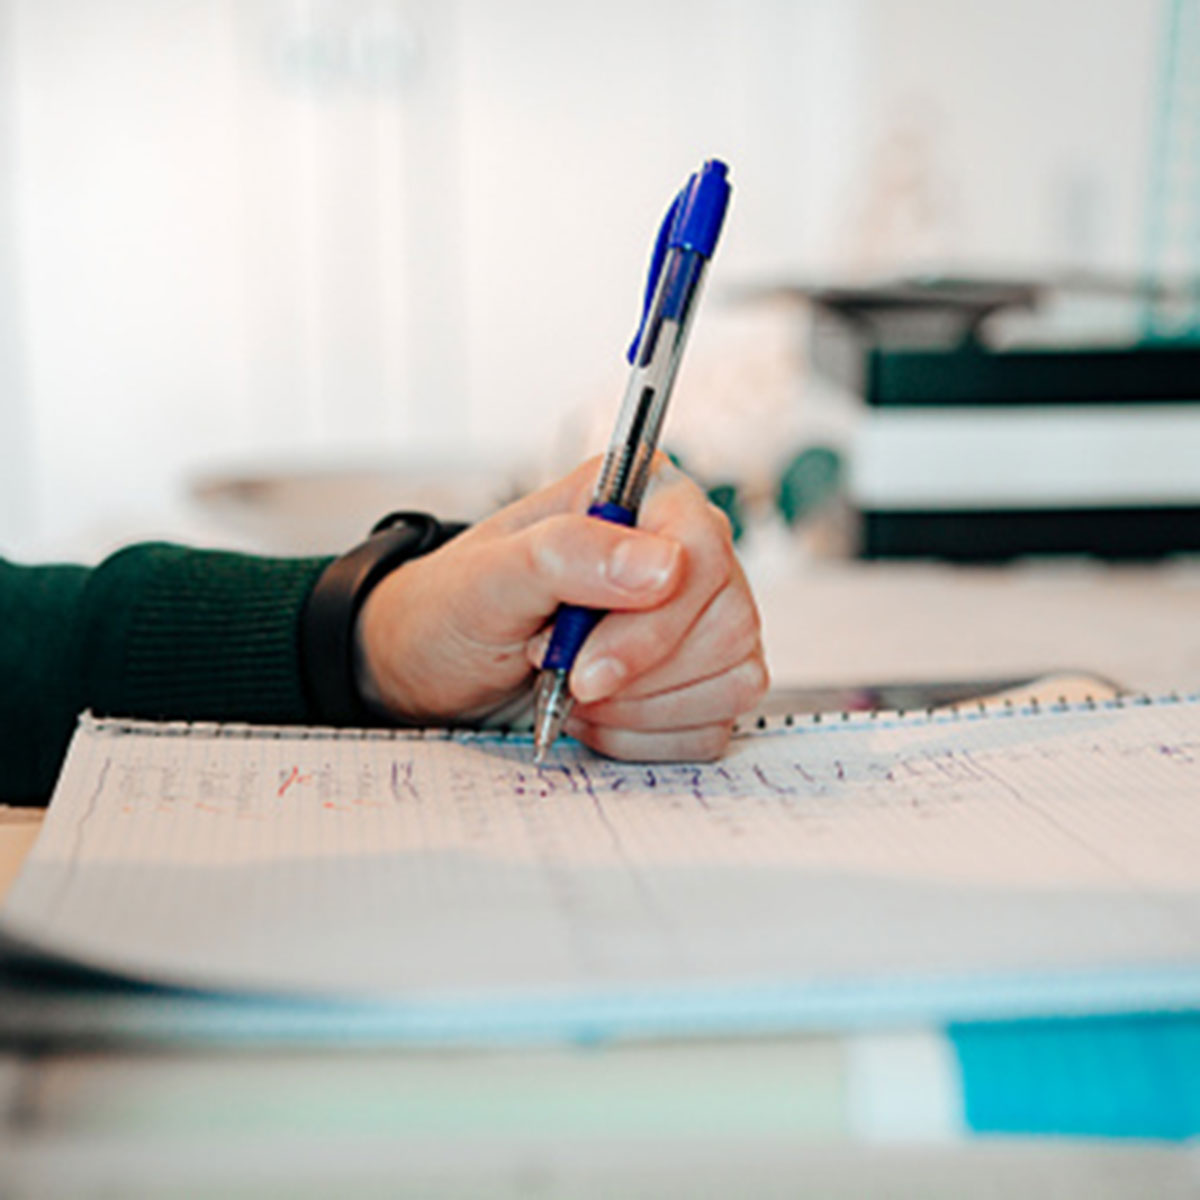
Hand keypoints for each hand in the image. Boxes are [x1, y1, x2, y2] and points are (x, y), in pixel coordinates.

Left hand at [356, 456, 767, 760]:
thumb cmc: (455, 608)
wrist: (437, 668)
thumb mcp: (489, 576)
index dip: (652, 624)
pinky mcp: (700, 679)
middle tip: (564, 673)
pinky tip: (599, 716)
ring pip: (731, 679)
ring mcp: (700, 619)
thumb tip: (664, 563)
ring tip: (576, 691)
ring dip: (641, 709)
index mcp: (645, 498)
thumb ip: (568, 554)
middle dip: (637, 673)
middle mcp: (684, 553)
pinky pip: (714, 725)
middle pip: (729, 624)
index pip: (702, 553)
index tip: (584, 666)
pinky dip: (647, 737)